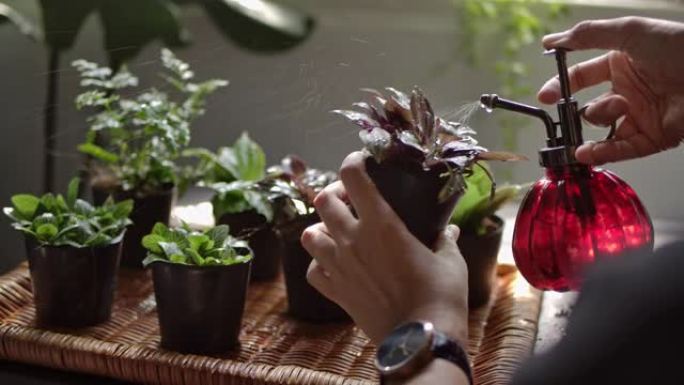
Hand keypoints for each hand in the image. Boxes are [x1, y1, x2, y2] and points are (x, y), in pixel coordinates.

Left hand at [300, 151, 468, 344]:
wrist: (420, 338)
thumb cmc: (440, 295)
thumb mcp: (450, 260)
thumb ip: (445, 239)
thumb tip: (449, 230)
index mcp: (381, 224)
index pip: (353, 177)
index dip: (353, 161)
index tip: (361, 160)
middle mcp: (352, 240)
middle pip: (323, 200)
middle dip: (335, 194)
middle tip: (350, 200)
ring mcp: (338, 266)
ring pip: (308, 234)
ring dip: (321, 228)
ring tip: (337, 232)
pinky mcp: (334, 291)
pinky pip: (312, 271)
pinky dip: (319, 265)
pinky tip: (335, 266)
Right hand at [538, 17, 683, 164]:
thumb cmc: (678, 46)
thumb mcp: (628, 31)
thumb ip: (587, 35)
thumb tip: (551, 41)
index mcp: (620, 64)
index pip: (580, 78)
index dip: (560, 86)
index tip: (545, 96)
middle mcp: (627, 91)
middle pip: (587, 107)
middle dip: (575, 110)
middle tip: (566, 112)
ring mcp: (638, 116)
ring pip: (601, 128)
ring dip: (598, 121)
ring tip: (617, 108)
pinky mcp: (652, 138)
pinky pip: (620, 149)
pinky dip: (601, 153)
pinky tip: (584, 152)